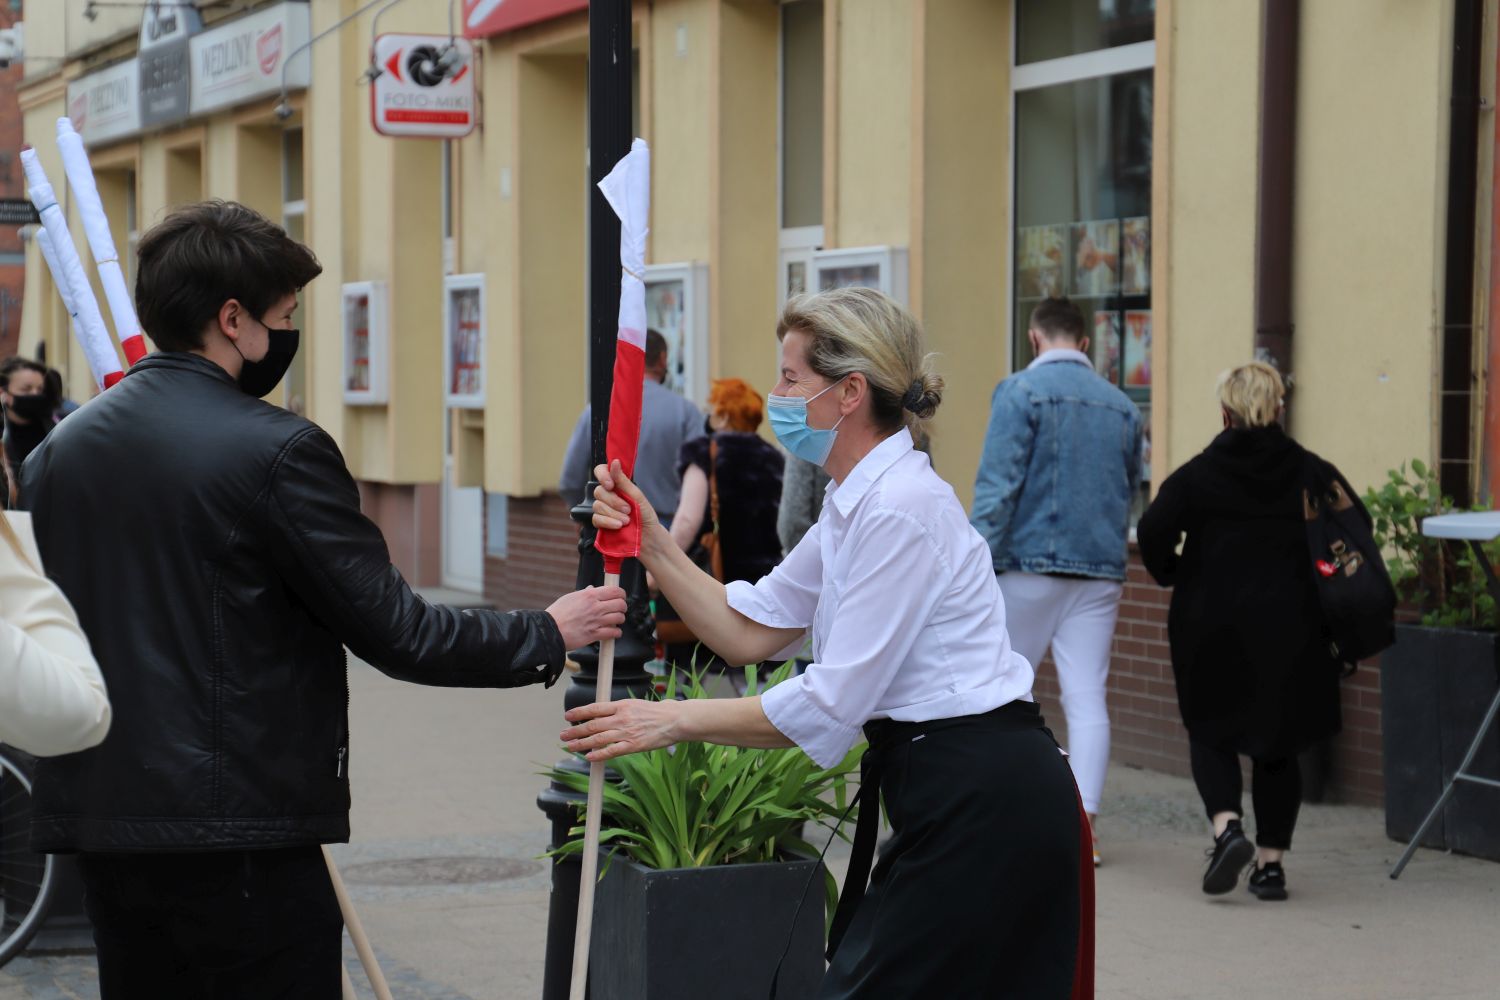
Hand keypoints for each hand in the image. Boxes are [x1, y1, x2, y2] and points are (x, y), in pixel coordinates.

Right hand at [546, 585, 627, 649]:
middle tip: (618, 610)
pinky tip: (612, 632)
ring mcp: (596, 621)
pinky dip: (616, 633)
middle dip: (622, 607)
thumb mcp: (570, 598)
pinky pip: (614, 633)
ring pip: (619, 618)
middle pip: (621, 604)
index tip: (620, 597)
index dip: (621, 594)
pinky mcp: (594, 634)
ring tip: (614, 621)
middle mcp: (595, 607)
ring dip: (619, 620)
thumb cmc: (557, 614)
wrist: (549, 630)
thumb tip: (592, 588)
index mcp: (589, 595)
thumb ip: (584, 593)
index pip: (615, 590)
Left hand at [561, 698, 682, 761]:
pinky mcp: (633, 745)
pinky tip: (589, 757)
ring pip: (598, 739)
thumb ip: (621, 709)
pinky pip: (612, 751)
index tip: (567, 716)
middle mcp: (621, 718)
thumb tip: (607, 712)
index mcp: (622, 705)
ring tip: (570, 746)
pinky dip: (599, 755)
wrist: (675, 720)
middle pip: (592, 725)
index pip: (595, 708)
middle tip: (562, 735)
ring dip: (581, 743)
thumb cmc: (659, 712)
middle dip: (575, 731)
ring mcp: (626, 732)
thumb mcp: (637, 704)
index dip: (579, 712)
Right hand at [592, 461, 658, 532]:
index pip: (601, 471)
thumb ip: (623, 480)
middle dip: (614, 501)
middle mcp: (608, 495)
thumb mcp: (637, 496)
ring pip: (597, 506)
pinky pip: (596, 519)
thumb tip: (614, 461)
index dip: (602, 476)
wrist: (648, 537)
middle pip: (599, 491)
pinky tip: (619, 526)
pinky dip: (608, 522)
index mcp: (617, 485)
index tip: (611, 485)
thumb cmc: (645, 515)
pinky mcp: (600, 523)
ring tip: (627, 521)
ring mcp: (603, 509)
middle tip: (628, 509)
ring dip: (614, 513)